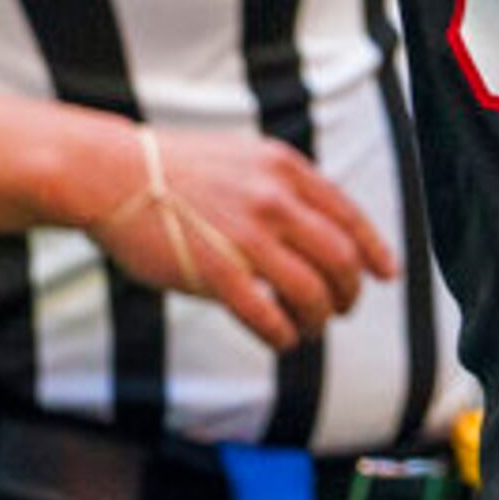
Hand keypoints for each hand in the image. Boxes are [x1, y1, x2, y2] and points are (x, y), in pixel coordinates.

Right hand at [81, 121, 397, 350]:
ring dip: (318, 319)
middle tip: (342, 309)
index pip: (349, 216)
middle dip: (348, 292)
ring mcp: (247, 237)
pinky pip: (268, 316)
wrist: (113, 174)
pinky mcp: (216, 272)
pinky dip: (284, 335)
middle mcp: (275, 200)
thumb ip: (282, 188)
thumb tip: (318, 228)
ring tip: (310, 329)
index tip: (386, 274)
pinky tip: (281, 339)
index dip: (374, 250)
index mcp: (284, 169)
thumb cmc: (174, 171)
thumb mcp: (244, 159)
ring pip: (311, 292)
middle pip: (340, 259)